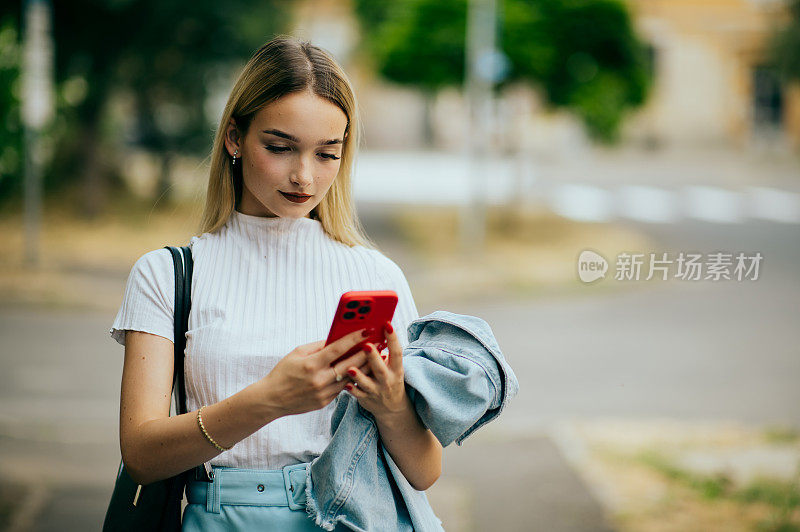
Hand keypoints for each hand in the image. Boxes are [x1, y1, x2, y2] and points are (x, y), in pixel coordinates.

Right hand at [259, 328, 373, 416]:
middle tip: (379, 343)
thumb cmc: (283, 372)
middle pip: (350, 364)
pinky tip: (361, 371)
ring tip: (375, 357)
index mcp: (311, 364)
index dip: (354, 338)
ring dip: (364, 367)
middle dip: (366, 352)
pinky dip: (352, 378)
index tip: (367, 330)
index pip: (338, 348)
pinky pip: (342, 389)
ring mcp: (323, 393)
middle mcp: (319, 380)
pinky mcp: (325, 402)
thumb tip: (337, 339)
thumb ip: (318, 346)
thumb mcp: (297, 353)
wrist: (272, 399)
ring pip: (350, 378)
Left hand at [343, 322, 406, 418]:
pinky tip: (345, 384)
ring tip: (350, 368)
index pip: (396, 352)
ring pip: (367, 384)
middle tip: (366, 345)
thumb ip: (383, 354)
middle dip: (373, 357)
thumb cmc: (389, 379)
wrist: (392, 408)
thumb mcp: (392, 367)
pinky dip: (352, 390)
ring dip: (359, 376)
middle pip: (380, 368)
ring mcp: (377, 391)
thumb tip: (371, 332)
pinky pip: (358, 395)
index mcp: (396, 369)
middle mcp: (388, 380)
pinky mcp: (367, 400)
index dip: (393, 338)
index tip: (387, 324)